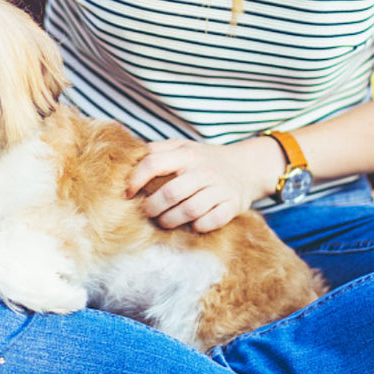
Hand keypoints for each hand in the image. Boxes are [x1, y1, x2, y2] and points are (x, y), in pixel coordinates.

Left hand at [126, 137, 278, 231]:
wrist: (248, 166)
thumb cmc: (205, 160)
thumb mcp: (182, 147)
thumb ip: (157, 150)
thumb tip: (125, 156)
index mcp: (186, 154)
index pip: (153, 163)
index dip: (135, 180)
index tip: (127, 193)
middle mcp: (203, 170)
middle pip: (170, 193)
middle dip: (152, 207)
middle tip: (146, 212)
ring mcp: (220, 188)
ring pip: (189, 210)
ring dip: (170, 220)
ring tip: (163, 221)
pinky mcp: (233, 205)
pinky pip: (211, 221)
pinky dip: (197, 226)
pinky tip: (190, 224)